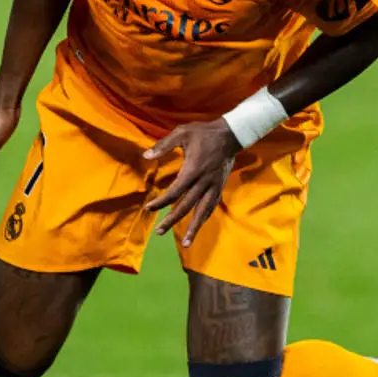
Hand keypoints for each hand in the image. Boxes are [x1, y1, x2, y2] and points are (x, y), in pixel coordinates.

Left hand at [143, 119, 240, 246]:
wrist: (231, 135)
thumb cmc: (204, 133)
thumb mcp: (182, 133)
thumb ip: (163, 145)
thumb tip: (146, 155)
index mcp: (193, 170)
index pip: (174, 192)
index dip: (161, 202)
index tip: (149, 208)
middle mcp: (203, 183)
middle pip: (186, 206)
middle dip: (172, 220)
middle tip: (159, 232)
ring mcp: (213, 186)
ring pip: (202, 212)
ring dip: (193, 228)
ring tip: (186, 243)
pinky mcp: (220, 187)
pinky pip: (211, 207)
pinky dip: (204, 218)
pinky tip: (198, 226)